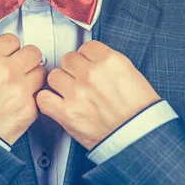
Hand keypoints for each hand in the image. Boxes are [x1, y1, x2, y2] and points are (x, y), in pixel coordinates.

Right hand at [0, 33, 47, 145]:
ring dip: (33, 78)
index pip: (12, 40)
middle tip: (21, 68)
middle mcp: (7, 70)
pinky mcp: (29, 109)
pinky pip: (39, 95)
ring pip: (41, 72)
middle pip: (33, 52)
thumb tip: (2, 56)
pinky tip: (20, 102)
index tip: (10, 54)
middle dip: (27, 60)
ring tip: (21, 86)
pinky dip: (32, 98)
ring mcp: (20, 89)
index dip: (11, 49)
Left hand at [36, 40, 160, 150]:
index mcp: (110, 62)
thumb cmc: (140, 112)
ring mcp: (77, 93)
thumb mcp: (132, 75)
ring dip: (60, 84)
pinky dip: (47, 101)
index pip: (86, 47)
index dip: (86, 57)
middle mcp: (92, 74)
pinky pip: (44, 98)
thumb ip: (109, 64)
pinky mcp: (67, 113)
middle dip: (73, 70)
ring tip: (70, 93)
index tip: (87, 64)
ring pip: (54, 76)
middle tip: (80, 81)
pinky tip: (57, 103)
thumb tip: (93, 59)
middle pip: (68, 59)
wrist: (138, 138)